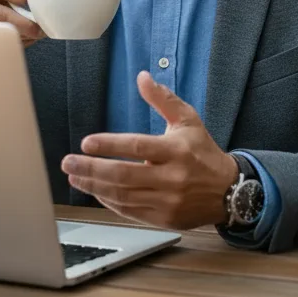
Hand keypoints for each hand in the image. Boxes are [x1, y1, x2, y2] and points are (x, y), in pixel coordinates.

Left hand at [62, 71, 237, 229]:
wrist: (229, 191)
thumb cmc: (204, 152)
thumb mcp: (188, 120)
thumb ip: (162, 99)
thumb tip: (142, 76)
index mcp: (175, 151)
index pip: (136, 147)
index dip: (109, 145)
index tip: (85, 143)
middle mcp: (171, 178)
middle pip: (123, 175)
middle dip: (91, 169)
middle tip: (68, 163)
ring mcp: (167, 201)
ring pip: (123, 196)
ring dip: (94, 186)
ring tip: (75, 176)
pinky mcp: (164, 219)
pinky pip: (130, 212)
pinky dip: (108, 202)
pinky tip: (95, 191)